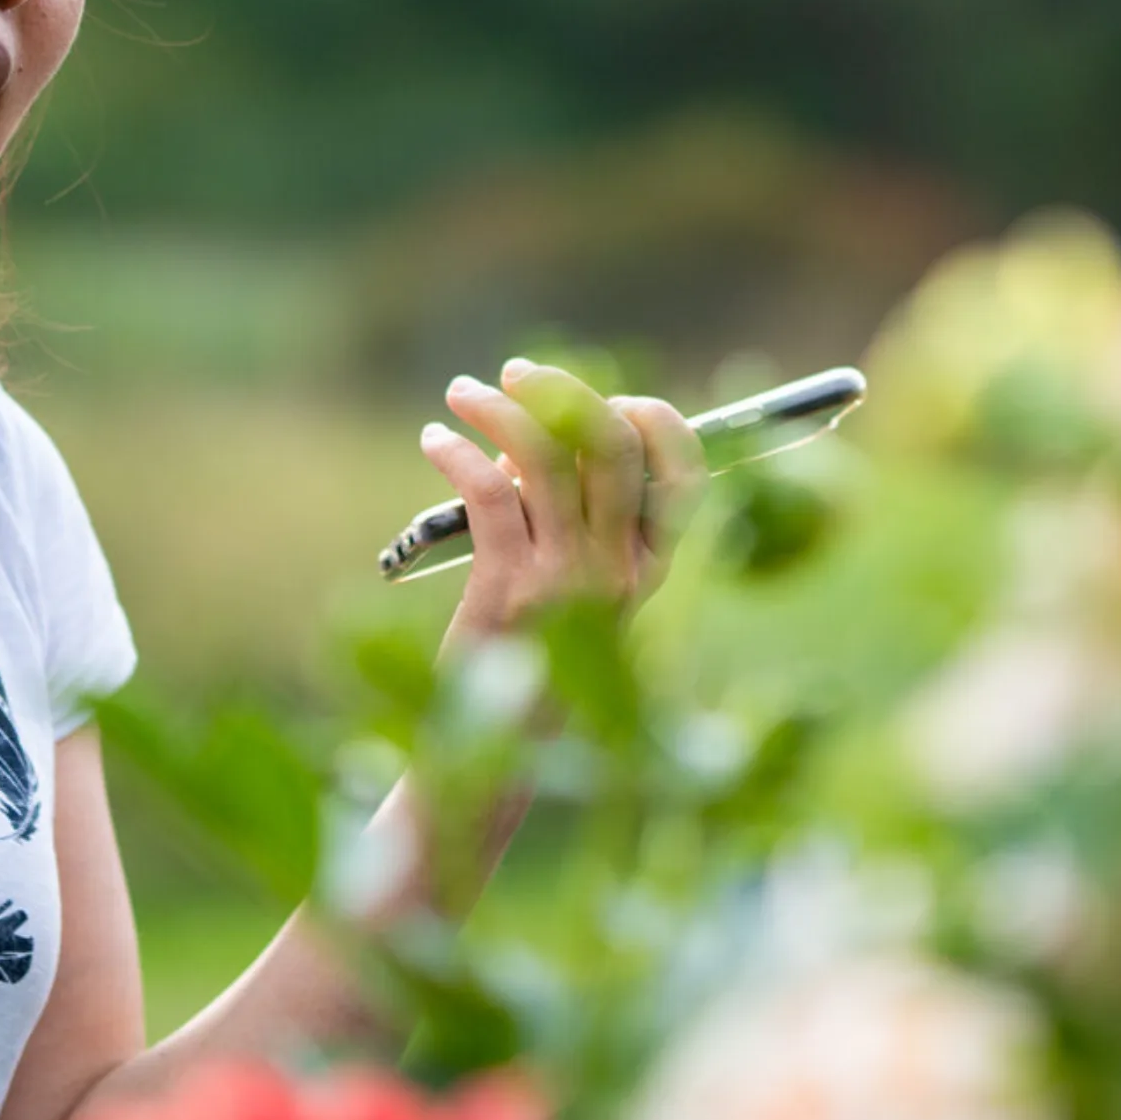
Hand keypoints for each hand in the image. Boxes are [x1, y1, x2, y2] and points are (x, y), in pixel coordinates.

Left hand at [420, 358, 709, 648]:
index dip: (654, 418)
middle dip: (564, 391)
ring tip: (463, 393)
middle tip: (519, 373)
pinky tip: (436, 442)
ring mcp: (567, 579)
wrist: (498, 746)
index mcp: (650, 565)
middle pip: (611, 445)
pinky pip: (487, 492)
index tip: (610, 398)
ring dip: (498, 410)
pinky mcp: (509, 589)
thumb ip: (566, 510)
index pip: (685, 472)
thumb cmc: (535, 651)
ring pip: (542, 457)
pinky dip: (457, 453)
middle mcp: (620, 569)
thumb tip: (528, 435)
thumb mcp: (574, 584)